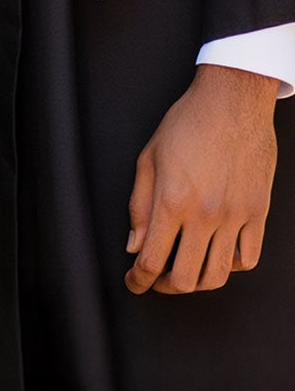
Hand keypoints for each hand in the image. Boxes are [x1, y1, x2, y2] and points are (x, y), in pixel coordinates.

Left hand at [126, 62, 277, 294]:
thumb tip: (134, 245)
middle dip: (164, 287)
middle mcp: (205, 215)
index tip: (133, 283)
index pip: (152, 259)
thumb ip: (139, 206)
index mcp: (172, 201)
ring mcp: (236, 217)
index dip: (138, 280)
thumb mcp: (148, 158)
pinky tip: (216, 256)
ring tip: (182, 273)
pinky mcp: (258, 214)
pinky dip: (230, 266)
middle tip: (154, 280)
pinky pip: (248, 258)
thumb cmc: (186, 124)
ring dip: (197, 283)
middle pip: (186, 278)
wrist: (232, 103)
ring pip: (219, 275)